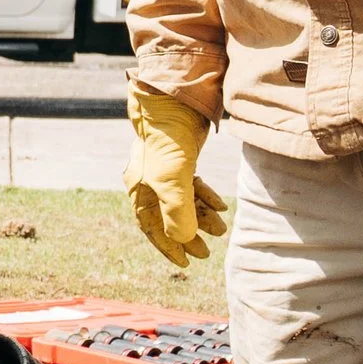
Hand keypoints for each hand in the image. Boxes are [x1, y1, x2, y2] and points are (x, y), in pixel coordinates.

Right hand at [124, 84, 228, 266]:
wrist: (173, 100)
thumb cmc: (168, 140)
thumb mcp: (173, 181)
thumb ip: (178, 213)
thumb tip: (183, 240)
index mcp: (140, 190)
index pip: (152, 227)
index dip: (169, 247)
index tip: (187, 263)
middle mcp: (149, 181)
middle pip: (168, 217)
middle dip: (188, 235)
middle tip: (207, 252)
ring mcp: (165, 169)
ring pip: (183, 201)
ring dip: (202, 217)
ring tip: (222, 229)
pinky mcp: (180, 157)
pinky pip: (192, 185)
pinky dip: (206, 196)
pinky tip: (221, 204)